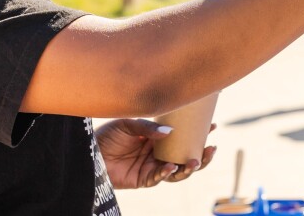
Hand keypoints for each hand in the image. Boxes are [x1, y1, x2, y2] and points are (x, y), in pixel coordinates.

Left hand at [95, 118, 216, 188]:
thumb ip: (147, 127)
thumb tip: (169, 131)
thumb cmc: (107, 135)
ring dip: (188, 168)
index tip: (213, 125)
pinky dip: (166, 173)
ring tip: (195, 161)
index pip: (182, 136)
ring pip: (177, 172)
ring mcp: (151, 167)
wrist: (90, 152)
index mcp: (157, 137)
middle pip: (185, 156)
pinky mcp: (142, 179)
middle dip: (200, 155)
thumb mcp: (127, 124)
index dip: (198, 133)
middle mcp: (157, 153)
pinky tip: (170, 167)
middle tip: (210, 148)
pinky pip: (158, 178)